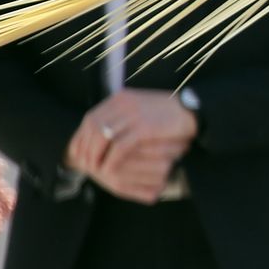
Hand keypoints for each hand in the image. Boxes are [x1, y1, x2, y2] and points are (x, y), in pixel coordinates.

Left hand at [67, 90, 197, 202]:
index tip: (76, 154)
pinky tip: (109, 170)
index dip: (80, 137)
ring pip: (102, 137)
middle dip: (84, 148)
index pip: (90, 118)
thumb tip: (101, 133)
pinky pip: (120, 147)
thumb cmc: (166, 115)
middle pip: (92, 127)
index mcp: (120, 99)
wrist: (192, 111)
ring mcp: (134, 115)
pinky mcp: (145, 128)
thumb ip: (121, 117)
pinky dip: (111, 160)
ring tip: (94, 170)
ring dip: (95, 156)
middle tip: (82, 166)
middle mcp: (124, 104)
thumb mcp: (140, 110)